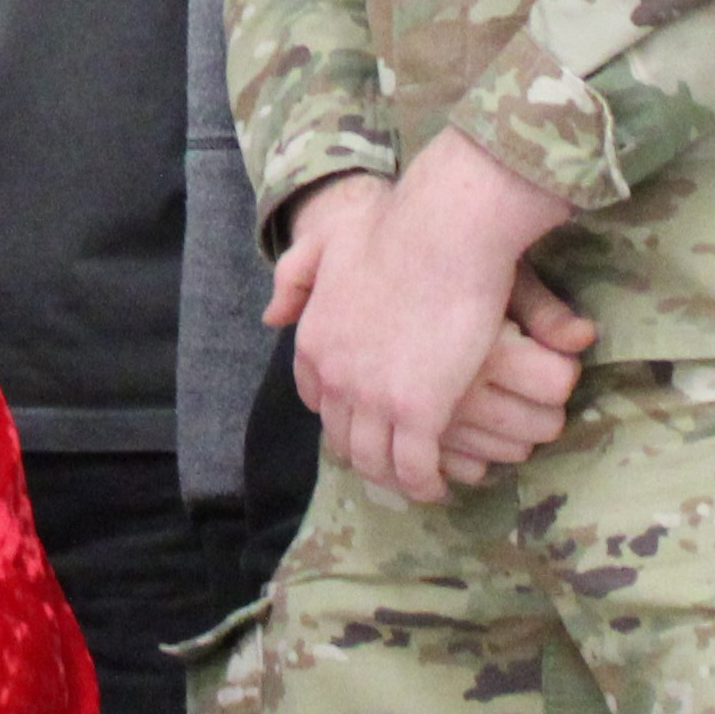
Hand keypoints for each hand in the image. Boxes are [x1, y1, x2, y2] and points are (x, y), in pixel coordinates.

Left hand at [270, 135, 569, 504]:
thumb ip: (295, 279)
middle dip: (366, 453)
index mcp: (313, 339)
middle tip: (394, 462)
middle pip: (343, 435)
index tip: (364, 420)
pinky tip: (442, 485)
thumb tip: (272, 318)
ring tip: (419, 482)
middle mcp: (334, 375)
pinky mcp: (418, 411)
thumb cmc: (395, 228)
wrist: (442, 231)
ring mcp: (373, 398)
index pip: (315, 396)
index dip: (339, 412)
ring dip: (395, 477)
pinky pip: (415, 467)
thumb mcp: (325, 243)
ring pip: (376, 460)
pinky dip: (425, 483)